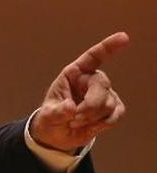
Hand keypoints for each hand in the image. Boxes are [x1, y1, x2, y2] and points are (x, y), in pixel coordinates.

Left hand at [31, 31, 128, 151]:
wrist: (57, 135)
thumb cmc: (51, 119)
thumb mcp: (48, 116)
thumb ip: (57, 112)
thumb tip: (70, 108)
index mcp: (74, 74)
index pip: (93, 57)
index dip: (108, 47)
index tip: (123, 37)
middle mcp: (91, 80)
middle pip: (102, 87)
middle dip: (89, 106)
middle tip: (74, 119)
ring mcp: (104, 94)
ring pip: (108, 104)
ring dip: (91, 118)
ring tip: (76, 122)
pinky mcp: (113, 108)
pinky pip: (115, 115)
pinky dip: (101, 124)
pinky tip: (89, 126)